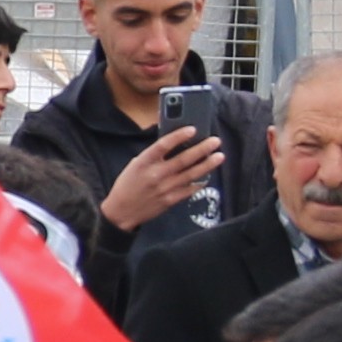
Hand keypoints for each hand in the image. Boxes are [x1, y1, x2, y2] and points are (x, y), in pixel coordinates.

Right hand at [97, 129, 225, 231]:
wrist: (122, 211)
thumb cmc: (128, 184)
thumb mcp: (135, 165)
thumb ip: (153, 156)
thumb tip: (175, 145)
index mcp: (144, 162)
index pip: (164, 145)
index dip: (179, 136)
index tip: (193, 129)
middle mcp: (156, 174)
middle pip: (183, 159)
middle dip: (202, 149)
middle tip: (215, 141)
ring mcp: (165, 188)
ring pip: (191, 174)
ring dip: (207, 164)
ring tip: (219, 156)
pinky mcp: (170, 200)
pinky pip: (189, 190)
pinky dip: (200, 182)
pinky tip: (208, 175)